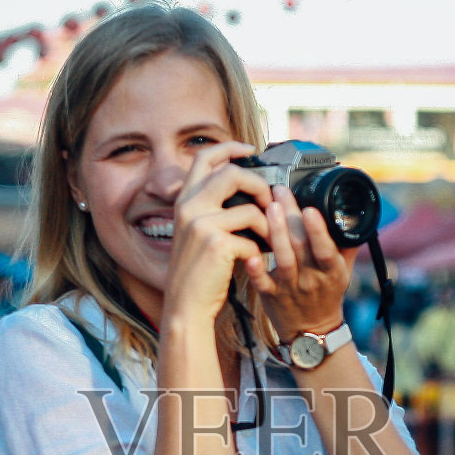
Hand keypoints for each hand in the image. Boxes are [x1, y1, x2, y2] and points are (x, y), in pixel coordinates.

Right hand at [163, 142, 274, 329]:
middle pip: (233, 173)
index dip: (230, 147)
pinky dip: (259, 252)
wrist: (185, 306)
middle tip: (269, 203)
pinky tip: (254, 262)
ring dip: (267, 225)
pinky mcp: (216, 244)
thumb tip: (249, 190)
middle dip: (260, 186)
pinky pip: (253, 238)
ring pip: (251, 208)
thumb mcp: (196, 233)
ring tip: (267, 240)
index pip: (205, 157)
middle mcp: (189, 207)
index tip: (251, 150)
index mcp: (184, 200)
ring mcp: (201, 224)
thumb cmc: (197, 273)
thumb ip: (213, 209)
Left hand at [251, 185, 357, 339]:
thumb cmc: (326, 294)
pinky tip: (250, 254)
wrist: (312, 331)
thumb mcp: (342, 271)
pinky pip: (262, 283)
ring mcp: (290, 288)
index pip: (326, 249)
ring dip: (276, 233)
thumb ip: (346, 243)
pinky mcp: (271, 296)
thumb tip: (351, 213)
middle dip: (291, 216)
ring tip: (269, 208)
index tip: (311, 209)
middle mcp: (312, 279)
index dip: (319, 231)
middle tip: (280, 191)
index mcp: (331, 271)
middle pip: (301, 246)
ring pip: (283, 259)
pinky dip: (256, 270)